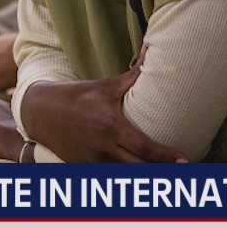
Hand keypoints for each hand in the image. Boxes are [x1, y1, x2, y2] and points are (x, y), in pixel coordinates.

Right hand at [19, 60, 185, 163]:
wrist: (41, 112)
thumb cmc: (78, 96)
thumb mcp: (106, 86)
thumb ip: (134, 75)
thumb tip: (152, 48)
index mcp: (111, 127)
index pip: (144, 148)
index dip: (166, 157)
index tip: (185, 162)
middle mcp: (103, 148)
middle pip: (139, 169)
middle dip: (161, 172)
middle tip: (185, 172)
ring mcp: (93, 161)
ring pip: (125, 176)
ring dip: (145, 178)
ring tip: (168, 178)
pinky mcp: (86, 168)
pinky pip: (110, 177)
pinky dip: (124, 179)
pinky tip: (139, 178)